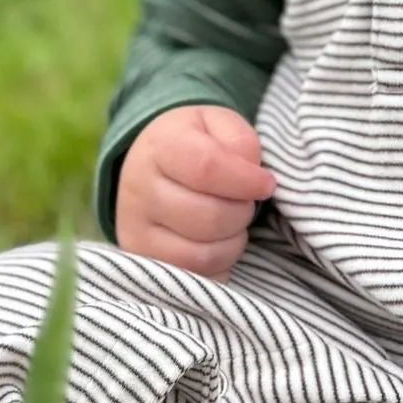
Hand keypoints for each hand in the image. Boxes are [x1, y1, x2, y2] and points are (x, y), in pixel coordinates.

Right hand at [114, 105, 274, 279]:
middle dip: (242, 212)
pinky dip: (219, 266)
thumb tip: (252, 172)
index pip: (206, 168)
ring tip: (232, 222)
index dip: (245, 180)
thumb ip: (241, 140)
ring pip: (202, 255)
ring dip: (233, 242)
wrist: (149, 167)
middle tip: (245, 202)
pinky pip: (195, 278)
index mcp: (160, 147)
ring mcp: (136, 233)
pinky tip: (217, 243)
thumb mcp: (218, 124)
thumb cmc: (193, 144)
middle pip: (208, 217)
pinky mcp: (145, 264)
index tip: (266, 183)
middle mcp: (139, 191)